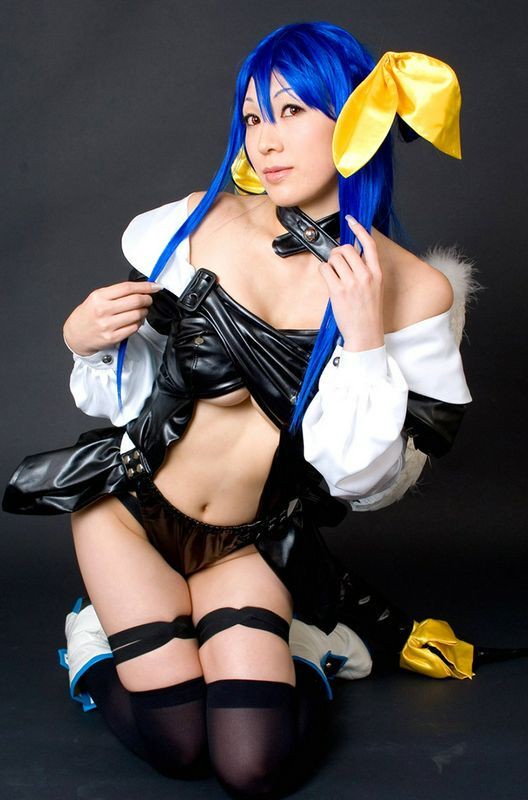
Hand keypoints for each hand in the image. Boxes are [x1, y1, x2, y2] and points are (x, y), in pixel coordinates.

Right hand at [63, 280, 161, 355]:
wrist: (76, 334)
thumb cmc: (88, 314)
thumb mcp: (97, 298)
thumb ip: (116, 293)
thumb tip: (140, 289)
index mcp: (99, 297)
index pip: (127, 288)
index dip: (145, 286)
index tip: (154, 286)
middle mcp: (103, 310)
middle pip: (135, 301)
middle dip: (147, 299)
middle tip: (148, 299)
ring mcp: (108, 325)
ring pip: (137, 315)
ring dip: (144, 312)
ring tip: (140, 311)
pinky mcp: (112, 337)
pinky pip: (134, 328)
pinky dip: (139, 323)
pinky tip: (135, 321)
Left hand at [319, 216, 383, 351]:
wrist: (365, 333)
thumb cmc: (368, 312)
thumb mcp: (374, 287)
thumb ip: (365, 270)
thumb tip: (349, 255)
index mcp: (377, 273)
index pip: (369, 244)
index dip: (359, 228)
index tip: (351, 219)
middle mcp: (365, 275)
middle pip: (346, 248)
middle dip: (337, 252)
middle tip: (336, 262)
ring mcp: (352, 283)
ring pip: (333, 258)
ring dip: (330, 264)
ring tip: (334, 276)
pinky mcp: (338, 290)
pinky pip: (325, 269)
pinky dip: (323, 272)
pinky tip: (329, 281)